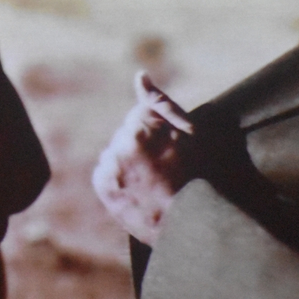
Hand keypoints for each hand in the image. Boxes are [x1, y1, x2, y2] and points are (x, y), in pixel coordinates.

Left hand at [93, 72, 192, 245]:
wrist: (189, 223)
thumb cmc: (197, 174)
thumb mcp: (190, 133)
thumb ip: (161, 102)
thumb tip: (139, 75)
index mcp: (142, 125)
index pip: (139, 116)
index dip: (158, 134)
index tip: (169, 151)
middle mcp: (121, 142)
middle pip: (126, 134)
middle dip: (141, 146)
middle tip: (163, 170)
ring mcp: (109, 164)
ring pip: (116, 152)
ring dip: (128, 162)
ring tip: (151, 183)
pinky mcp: (101, 183)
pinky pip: (106, 171)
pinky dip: (118, 178)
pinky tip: (137, 190)